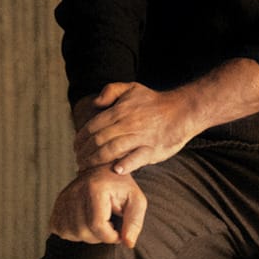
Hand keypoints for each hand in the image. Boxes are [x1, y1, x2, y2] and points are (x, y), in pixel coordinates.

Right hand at [48, 166, 147, 246]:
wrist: (104, 171)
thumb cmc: (122, 188)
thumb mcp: (136, 201)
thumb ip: (134, 222)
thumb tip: (128, 243)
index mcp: (95, 189)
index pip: (98, 226)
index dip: (111, 237)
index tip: (118, 232)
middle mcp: (76, 191)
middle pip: (83, 232)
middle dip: (100, 237)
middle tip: (109, 226)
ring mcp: (64, 198)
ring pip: (71, 233)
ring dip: (87, 235)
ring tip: (98, 223)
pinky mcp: (58, 203)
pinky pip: (60, 229)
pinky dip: (73, 232)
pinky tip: (85, 223)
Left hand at [73, 81, 196, 174]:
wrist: (182, 111)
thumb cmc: (154, 102)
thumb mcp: (132, 88)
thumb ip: (111, 91)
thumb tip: (94, 103)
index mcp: (120, 111)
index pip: (93, 126)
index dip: (81, 138)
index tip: (75, 147)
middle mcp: (128, 124)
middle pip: (98, 140)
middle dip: (84, 152)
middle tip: (78, 161)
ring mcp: (140, 138)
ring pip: (112, 150)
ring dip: (96, 161)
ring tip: (88, 168)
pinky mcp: (152, 150)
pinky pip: (136, 159)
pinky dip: (125, 165)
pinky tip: (115, 170)